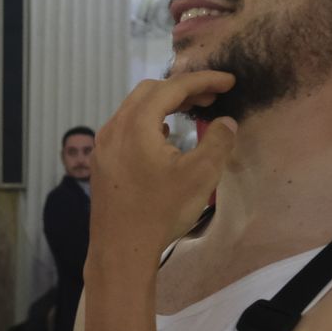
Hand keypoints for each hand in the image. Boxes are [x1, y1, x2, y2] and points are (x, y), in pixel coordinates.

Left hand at [90, 72, 238, 250]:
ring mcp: (103, 145)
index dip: (204, 80)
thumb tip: (226, 122)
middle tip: (212, 97)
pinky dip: (149, 121)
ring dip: (164, 104)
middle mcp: (114, 127)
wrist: (120, 250)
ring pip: (135, 109)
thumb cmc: (160, 211)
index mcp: (136, 124)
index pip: (173, 87)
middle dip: (183, 88)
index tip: (229, 81)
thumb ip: (218, 141)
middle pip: (150, 91)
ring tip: (192, 111)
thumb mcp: (200, 175)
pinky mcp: (102, 162)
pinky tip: (163, 134)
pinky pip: (126, 127)